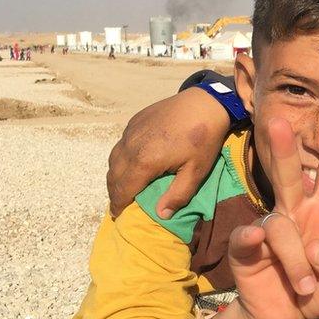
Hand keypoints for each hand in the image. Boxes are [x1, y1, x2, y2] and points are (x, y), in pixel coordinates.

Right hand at [108, 87, 231, 216]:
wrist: (204, 103)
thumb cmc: (203, 139)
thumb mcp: (196, 171)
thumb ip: (178, 194)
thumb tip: (161, 215)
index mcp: (144, 161)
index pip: (123, 189)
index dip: (118, 204)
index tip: (117, 216)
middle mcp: (130, 146)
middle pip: (113, 175)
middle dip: (114, 192)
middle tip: (118, 205)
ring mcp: (130, 132)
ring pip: (113, 159)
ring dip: (115, 176)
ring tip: (122, 187)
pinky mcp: (134, 122)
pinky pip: (121, 145)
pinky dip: (120, 158)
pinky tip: (130, 164)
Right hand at [224, 114, 318, 318]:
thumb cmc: (317, 291)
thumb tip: (318, 249)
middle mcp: (295, 215)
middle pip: (289, 176)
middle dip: (285, 150)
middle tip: (278, 121)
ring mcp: (267, 230)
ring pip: (278, 225)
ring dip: (294, 258)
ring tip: (305, 287)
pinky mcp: (244, 249)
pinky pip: (246, 238)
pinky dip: (251, 240)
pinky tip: (255, 241)